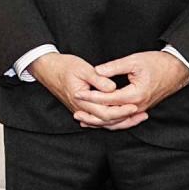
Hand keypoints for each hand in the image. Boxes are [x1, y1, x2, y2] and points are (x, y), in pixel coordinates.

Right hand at [25, 53, 140, 128]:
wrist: (47, 69)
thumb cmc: (64, 66)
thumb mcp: (83, 68)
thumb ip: (98, 79)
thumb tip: (113, 88)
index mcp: (82, 99)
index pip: (105, 112)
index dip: (122, 111)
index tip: (135, 107)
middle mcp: (81, 109)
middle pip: (106, 121)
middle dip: (125, 119)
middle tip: (141, 114)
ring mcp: (80, 110)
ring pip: (102, 123)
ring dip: (120, 122)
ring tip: (136, 118)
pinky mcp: (81, 108)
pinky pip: (97, 120)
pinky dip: (110, 121)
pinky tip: (121, 119)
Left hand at [78, 51, 188, 128]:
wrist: (177, 70)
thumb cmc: (157, 63)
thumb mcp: (134, 61)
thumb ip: (114, 67)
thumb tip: (97, 71)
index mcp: (135, 94)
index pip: (108, 99)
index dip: (91, 96)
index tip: (77, 92)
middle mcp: (138, 106)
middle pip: (111, 115)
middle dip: (92, 113)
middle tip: (75, 110)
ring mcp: (140, 109)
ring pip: (117, 121)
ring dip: (99, 121)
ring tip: (82, 119)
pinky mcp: (141, 109)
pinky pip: (123, 119)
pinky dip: (110, 121)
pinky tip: (98, 120)